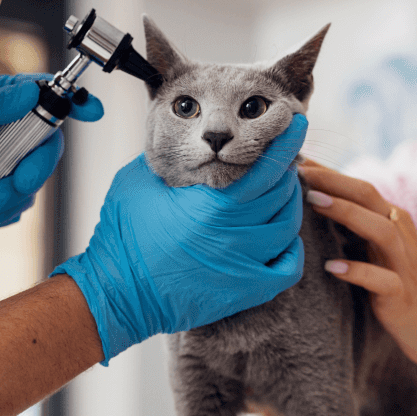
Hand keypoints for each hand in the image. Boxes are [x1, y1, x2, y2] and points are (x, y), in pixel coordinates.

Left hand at [0, 74, 103, 263]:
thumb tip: (29, 92)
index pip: (43, 95)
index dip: (72, 100)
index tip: (90, 110)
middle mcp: (7, 136)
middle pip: (49, 144)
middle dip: (37, 167)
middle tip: (17, 180)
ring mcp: (8, 169)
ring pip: (37, 181)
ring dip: (12, 195)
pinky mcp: (5, 200)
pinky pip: (21, 207)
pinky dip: (1, 213)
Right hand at [55, 115, 308, 363]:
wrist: (118, 292)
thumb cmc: (124, 236)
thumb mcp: (140, 181)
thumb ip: (170, 156)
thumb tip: (191, 135)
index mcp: (213, 205)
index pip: (265, 167)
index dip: (286, 142)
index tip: (297, 123)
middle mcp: (235, 235)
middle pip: (281, 194)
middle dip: (286, 171)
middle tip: (280, 159)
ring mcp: (243, 264)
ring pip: (288, 227)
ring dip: (289, 205)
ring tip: (280, 192)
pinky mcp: (245, 290)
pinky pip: (288, 268)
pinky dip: (292, 250)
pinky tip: (283, 238)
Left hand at [299, 160, 416, 371]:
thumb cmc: (407, 285)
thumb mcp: (383, 250)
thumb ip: (358, 228)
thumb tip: (316, 207)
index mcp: (393, 221)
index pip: (359, 188)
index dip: (328, 172)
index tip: (294, 160)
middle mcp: (401, 235)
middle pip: (369, 196)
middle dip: (332, 181)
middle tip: (296, 171)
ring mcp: (404, 264)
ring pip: (380, 229)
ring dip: (346, 212)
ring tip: (313, 202)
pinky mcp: (403, 295)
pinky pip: (382, 280)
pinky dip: (358, 271)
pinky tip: (333, 267)